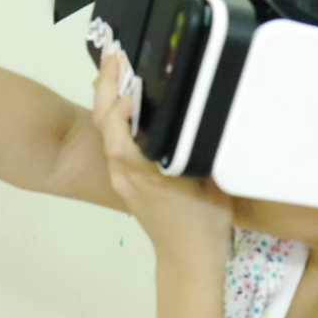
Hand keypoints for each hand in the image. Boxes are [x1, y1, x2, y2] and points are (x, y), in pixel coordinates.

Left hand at [91, 51, 231, 264]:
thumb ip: (202, 150)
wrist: (187, 259)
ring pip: (106, 135)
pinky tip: (124, 105)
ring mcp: (123, 179)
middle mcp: (127, 174)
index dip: (119, 106)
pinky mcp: (126, 183)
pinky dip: (115, 120)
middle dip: (107, 90)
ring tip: (116, 72)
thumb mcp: (212, 183)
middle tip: (115, 58)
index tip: (131, 81)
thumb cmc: (204, 223)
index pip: (120, 135)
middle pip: (106, 127)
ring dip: (108, 102)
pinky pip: (114, 144)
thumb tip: (204, 117)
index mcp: (146, 172)